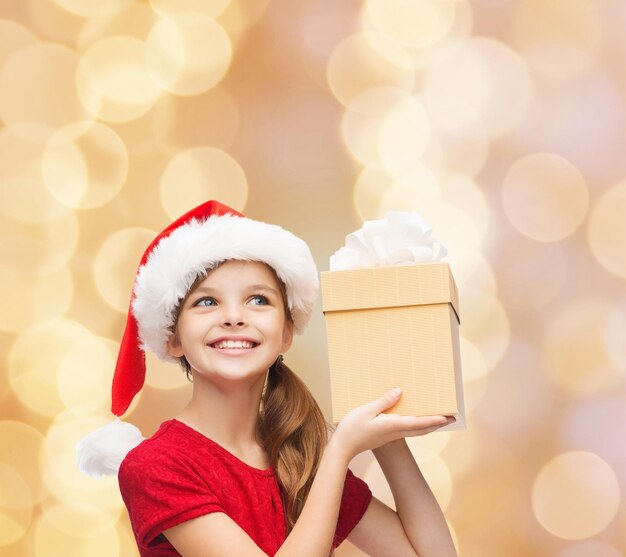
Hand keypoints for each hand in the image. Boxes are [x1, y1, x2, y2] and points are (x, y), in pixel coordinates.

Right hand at [329, 388, 452, 461]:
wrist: (342, 448)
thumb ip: (384, 401)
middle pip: (422, 429)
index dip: (434, 419)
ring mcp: (391, 435)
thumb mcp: (366, 410)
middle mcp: (395, 432)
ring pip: (416, 430)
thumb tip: (400, 392)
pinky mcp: (386, 435)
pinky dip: (417, 424)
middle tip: (451, 418)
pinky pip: (407, 429)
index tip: (448, 417)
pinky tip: (415, 419)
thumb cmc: (352, 429)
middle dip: (437, 423)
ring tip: (439, 418)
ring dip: (429, 424)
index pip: (419, 423)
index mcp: (392, 426)